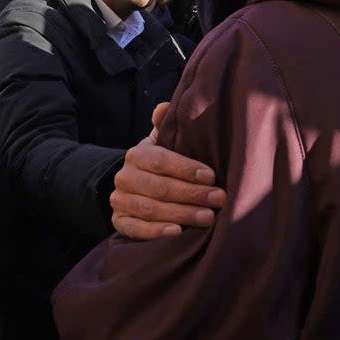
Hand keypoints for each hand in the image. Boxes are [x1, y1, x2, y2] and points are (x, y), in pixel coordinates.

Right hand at [111, 102, 225, 239]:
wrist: (136, 189)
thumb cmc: (161, 165)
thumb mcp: (164, 144)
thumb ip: (166, 126)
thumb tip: (164, 106)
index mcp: (137, 155)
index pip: (161, 161)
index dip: (187, 169)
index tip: (212, 176)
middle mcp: (124, 177)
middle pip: (160, 187)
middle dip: (192, 194)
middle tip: (219, 199)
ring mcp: (120, 200)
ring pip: (151, 209)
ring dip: (182, 214)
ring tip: (208, 217)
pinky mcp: (119, 222)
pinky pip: (136, 229)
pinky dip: (156, 232)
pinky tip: (177, 232)